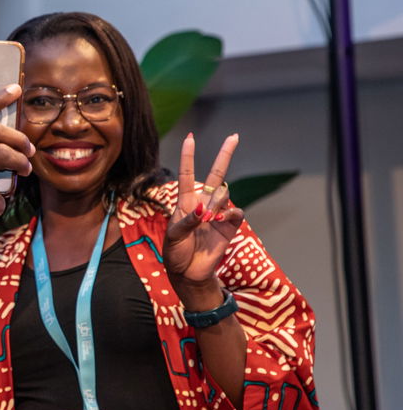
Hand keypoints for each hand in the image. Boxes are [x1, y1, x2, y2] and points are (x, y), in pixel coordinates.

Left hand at [163, 133, 243, 308]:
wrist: (189, 273)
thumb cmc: (176, 253)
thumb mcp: (174, 237)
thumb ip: (187, 221)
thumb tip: (203, 210)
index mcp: (185, 203)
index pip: (187, 175)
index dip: (189, 156)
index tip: (190, 138)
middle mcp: (203, 204)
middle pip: (216, 175)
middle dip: (225, 155)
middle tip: (234, 136)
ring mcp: (218, 214)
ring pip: (224, 194)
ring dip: (218, 201)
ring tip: (208, 217)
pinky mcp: (229, 226)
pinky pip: (235, 213)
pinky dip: (230, 213)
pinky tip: (222, 218)